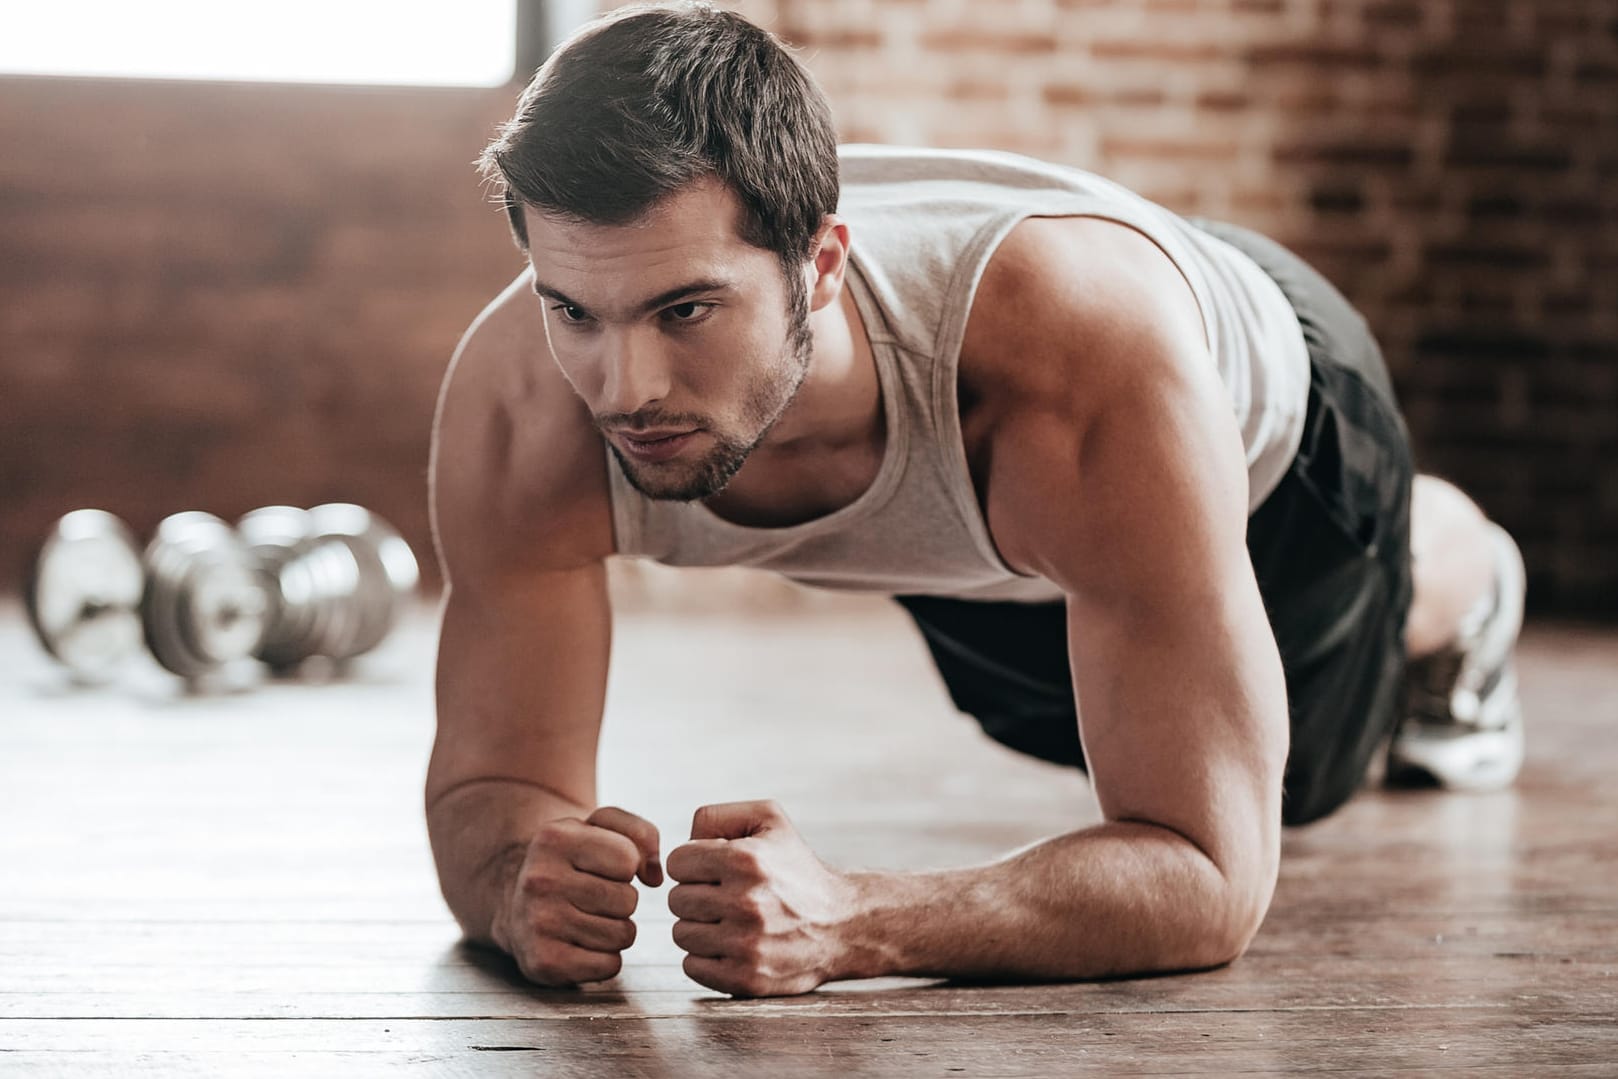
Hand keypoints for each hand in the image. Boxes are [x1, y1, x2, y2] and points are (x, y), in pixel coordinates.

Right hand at [491, 806, 662, 986]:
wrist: (515, 901)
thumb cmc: (569, 861)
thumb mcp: (600, 827)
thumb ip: (640, 832)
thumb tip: (655, 877)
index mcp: (554, 838)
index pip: (628, 858)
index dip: (626, 865)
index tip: (601, 866)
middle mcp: (540, 880)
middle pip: (628, 899)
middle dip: (622, 899)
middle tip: (593, 897)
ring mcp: (538, 923)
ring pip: (623, 935)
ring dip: (616, 930)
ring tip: (587, 918)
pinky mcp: (544, 963)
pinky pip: (610, 966)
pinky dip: (605, 958)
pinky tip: (581, 943)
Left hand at [665, 800, 855, 997]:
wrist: (842, 923)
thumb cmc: (798, 868)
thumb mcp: (768, 819)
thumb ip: (715, 816)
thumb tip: (680, 844)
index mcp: (746, 860)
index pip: (677, 862)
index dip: (694, 863)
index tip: (715, 870)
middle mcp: (746, 903)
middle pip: (676, 899)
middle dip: (696, 894)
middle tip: (724, 896)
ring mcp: (746, 945)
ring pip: (681, 934)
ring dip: (699, 927)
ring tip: (729, 920)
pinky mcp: (747, 979)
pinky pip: (692, 967)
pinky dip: (705, 957)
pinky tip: (730, 945)